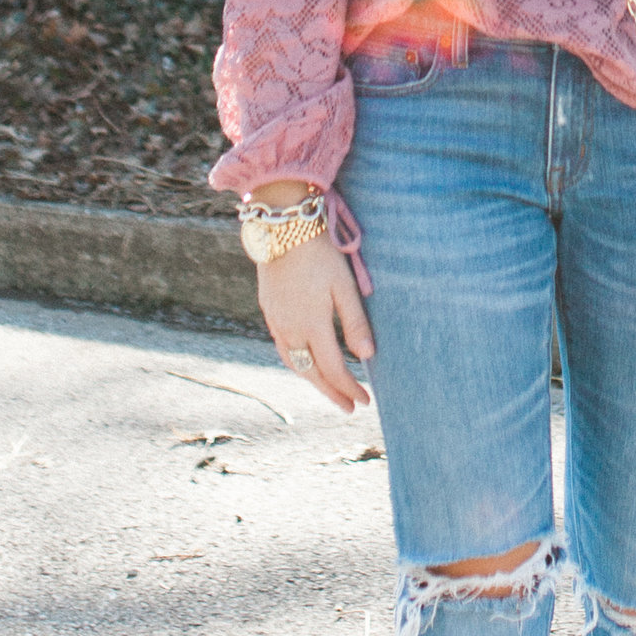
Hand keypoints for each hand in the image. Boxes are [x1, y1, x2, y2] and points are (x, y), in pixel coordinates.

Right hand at [255, 231, 373, 412]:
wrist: (282, 228)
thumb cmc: (319, 253)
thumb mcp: (343, 285)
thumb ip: (355, 322)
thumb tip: (366, 356)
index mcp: (312, 325)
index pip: (333, 369)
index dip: (349, 388)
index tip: (364, 401)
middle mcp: (290, 329)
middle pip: (310, 373)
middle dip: (331, 392)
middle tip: (348, 407)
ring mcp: (276, 320)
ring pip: (293, 362)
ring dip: (312, 380)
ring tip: (329, 389)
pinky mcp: (269, 309)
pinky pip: (282, 347)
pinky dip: (296, 362)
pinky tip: (305, 360)